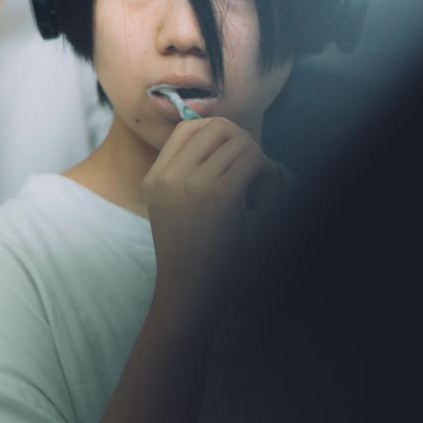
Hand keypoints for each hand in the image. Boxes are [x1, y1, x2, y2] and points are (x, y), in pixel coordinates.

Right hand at [142, 117, 288, 328]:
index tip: (233, 155)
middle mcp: (169, 176)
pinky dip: (267, 173)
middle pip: (216, 128)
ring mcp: (192, 184)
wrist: (189, 294)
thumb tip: (223, 136)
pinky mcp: (220, 195)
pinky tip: (264, 194)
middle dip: (242, 141)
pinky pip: (254, 161)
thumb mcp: (173, 209)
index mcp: (154, 178)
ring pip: (240, 142)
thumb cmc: (190, 256)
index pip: (187, 127)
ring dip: (258, 159)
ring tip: (259, 186)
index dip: (217, 132)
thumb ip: (185, 175)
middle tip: (252, 169)